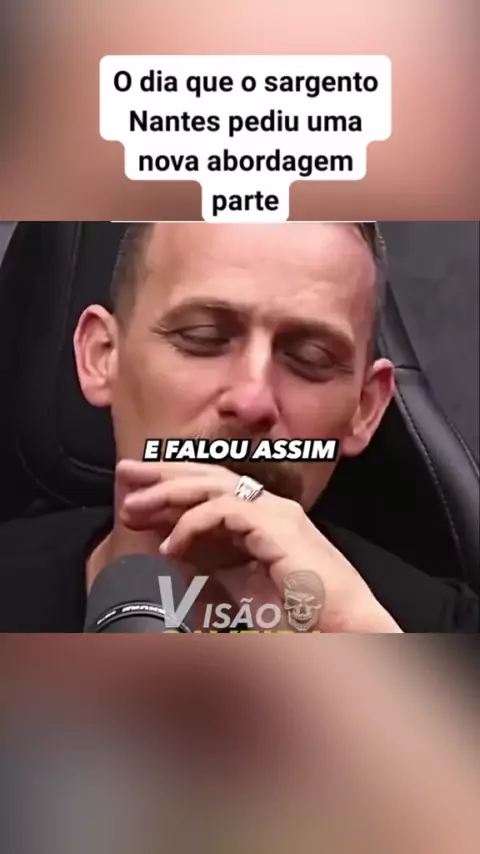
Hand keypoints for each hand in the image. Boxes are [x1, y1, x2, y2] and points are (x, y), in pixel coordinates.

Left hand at [117, 459, 400, 632]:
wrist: (342, 627)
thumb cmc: (299, 612)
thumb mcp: (239, 584)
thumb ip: (209, 564)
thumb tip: (169, 552)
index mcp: (261, 517)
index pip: (209, 488)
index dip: (170, 484)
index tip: (134, 491)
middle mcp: (269, 507)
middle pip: (207, 476)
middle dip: (163, 473)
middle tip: (125, 472)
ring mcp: (276, 512)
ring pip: (213, 486)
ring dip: (169, 493)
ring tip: (135, 508)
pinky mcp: (279, 526)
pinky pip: (226, 511)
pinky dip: (193, 524)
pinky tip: (171, 545)